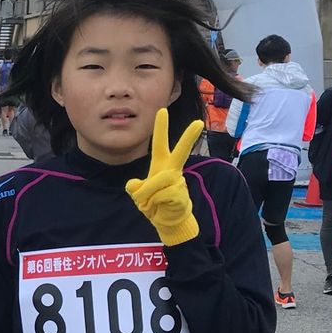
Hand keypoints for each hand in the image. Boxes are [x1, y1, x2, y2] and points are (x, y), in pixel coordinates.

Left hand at [124, 108, 202, 246]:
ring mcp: (179, 182)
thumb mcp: (139, 194)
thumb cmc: (154, 204)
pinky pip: (162, 195)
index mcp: (161, 165)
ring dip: (147, 195)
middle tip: (199, 122)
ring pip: (158, 181)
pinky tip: (160, 208)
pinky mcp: (181, 195)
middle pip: (181, 152)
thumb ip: (135, 188)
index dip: (160, 128)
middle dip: (189, 138)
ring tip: (149, 203)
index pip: (160, 144)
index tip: (162, 110)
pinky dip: (155, 204)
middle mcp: (172, 170)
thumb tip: (133, 184)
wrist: (167, 222)